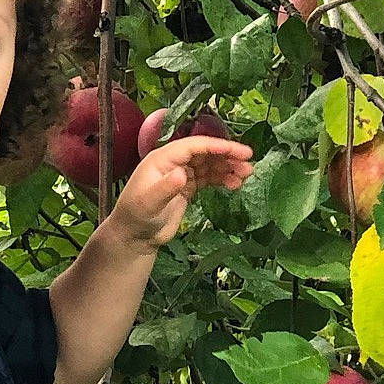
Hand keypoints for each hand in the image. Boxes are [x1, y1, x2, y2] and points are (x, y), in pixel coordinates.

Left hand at [108, 133, 254, 252]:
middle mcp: (173, 162)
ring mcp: (180, 174)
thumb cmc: (137, 217)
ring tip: (246, 175)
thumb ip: (166, 187)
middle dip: (227, 156)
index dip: (217, 146)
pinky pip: (207, 178)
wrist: (134, 237)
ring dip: (227, 168)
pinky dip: (221, 179)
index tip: (238, 151)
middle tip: (249, 163)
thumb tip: (183, 173)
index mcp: (163, 158)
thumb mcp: (150, 202)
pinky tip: (234, 184)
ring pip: (209, 165)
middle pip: (205, 153)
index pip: (194, 146)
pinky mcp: (186, 188)